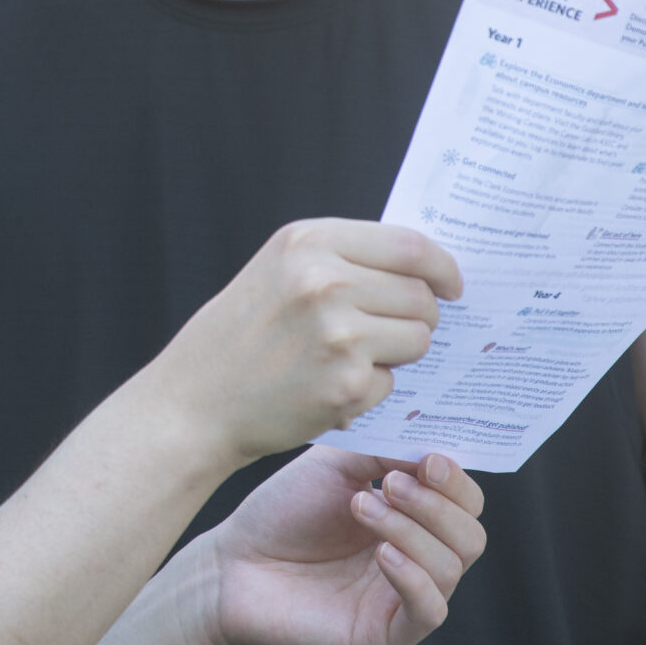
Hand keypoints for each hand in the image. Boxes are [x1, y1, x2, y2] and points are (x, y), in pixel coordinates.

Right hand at [165, 220, 459, 460]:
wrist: (193, 402)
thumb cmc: (239, 335)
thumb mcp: (278, 270)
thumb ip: (342, 259)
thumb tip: (422, 268)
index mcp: (308, 242)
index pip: (409, 245)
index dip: (442, 267)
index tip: (452, 285)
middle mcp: (324, 281)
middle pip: (421, 295)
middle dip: (417, 317)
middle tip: (384, 333)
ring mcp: (337, 333)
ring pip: (418, 338)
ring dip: (397, 353)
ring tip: (347, 359)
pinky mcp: (346, 384)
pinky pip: (392, 382)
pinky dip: (369, 389)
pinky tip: (325, 386)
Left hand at [176, 447, 485, 644]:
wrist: (232, 566)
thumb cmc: (282, 513)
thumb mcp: (335, 466)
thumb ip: (385, 450)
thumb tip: (434, 442)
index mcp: (413, 516)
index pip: (466, 501)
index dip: (456, 480)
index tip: (429, 460)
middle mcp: (418, 558)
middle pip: (470, 536)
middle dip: (437, 504)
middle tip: (389, 483)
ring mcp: (404, 598)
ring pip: (451, 567)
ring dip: (412, 530)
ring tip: (362, 508)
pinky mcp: (388, 635)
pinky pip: (429, 611)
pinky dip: (414, 577)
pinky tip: (382, 554)